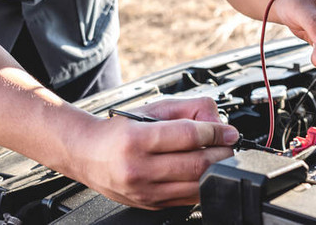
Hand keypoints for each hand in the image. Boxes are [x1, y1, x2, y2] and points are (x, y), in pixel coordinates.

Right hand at [64, 97, 238, 209]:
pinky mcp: (151, 205)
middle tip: (228, 145)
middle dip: (222, 153)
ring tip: (218, 157)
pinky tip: (203, 172)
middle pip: (197, 163)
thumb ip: (187, 110)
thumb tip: (218, 123)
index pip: (189, 136)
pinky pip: (189, 199)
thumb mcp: (151, 111)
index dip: (216, 132)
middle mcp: (139, 168)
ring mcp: (145, 191)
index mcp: (137, 139)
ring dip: (217, 170)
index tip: (228, 132)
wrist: (87, 154)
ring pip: (197, 185)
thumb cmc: (119, 131)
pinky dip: (203, 185)